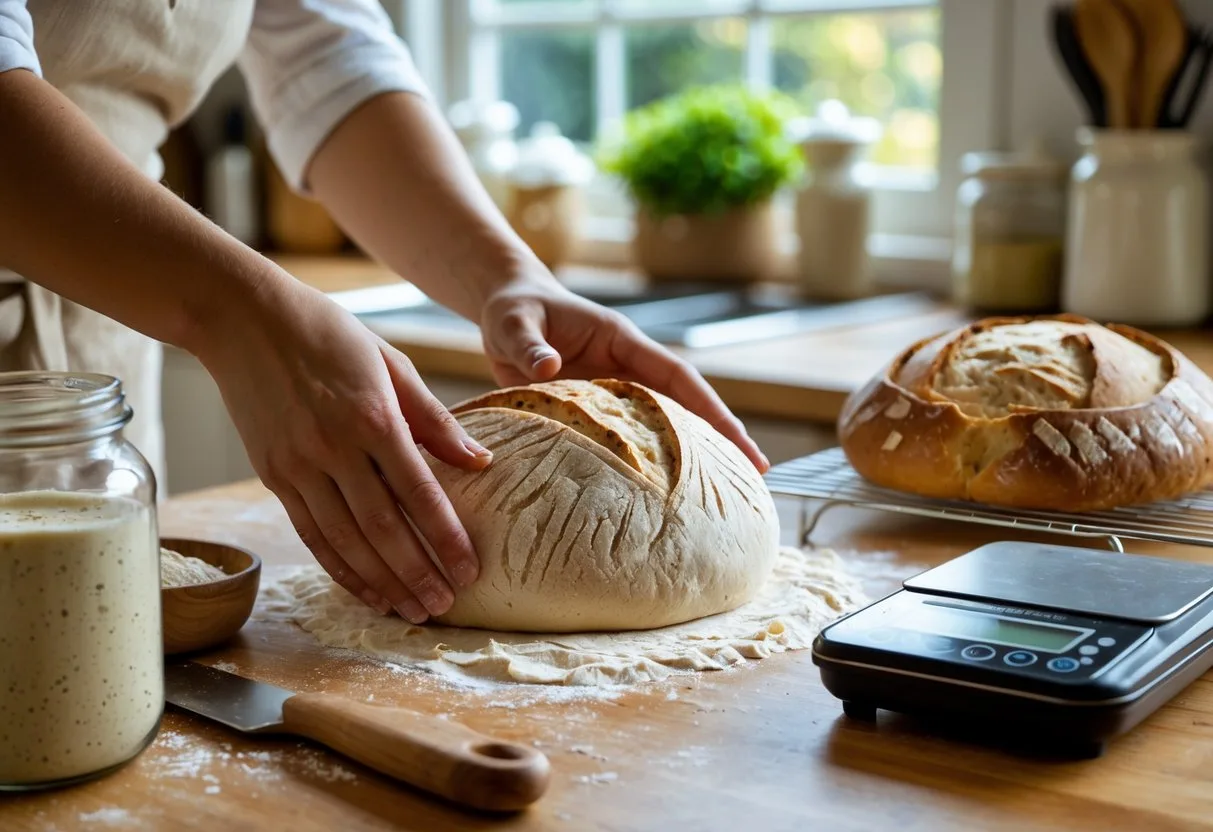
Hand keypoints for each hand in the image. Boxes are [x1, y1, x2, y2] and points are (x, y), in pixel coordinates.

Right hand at [197, 279, 489, 622]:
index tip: (471, 570)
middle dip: (417, 573)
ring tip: (412, 611)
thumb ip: (435, 419)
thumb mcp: (393, 363)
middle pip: (382, 529)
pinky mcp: (273, 475)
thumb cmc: (329, 333)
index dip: (446, 538)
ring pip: (345, 541)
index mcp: (373, 417)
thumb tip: (480, 462)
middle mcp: (333, 448)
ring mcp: (298, 466)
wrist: (243, 318)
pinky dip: (340, 568)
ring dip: (381, 582)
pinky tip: (365, 590)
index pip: (418, 492)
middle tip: (445, 606)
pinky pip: (311, 534)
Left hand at [479, 267, 769, 472]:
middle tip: (755, 474)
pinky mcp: (597, 409)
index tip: (738, 438)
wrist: (505, 311)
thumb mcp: (513, 323)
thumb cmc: (512, 310)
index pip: (676, 375)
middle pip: (685, 403)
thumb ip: (529, 345)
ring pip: (664, 423)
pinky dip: (650, 461)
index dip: (709, 406)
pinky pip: (630, 437)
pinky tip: (661, 494)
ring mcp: (615, 389)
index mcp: (621, 340)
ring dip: (692, 452)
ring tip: (724, 491)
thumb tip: (550, 367)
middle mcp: (626, 366)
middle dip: (721, 434)